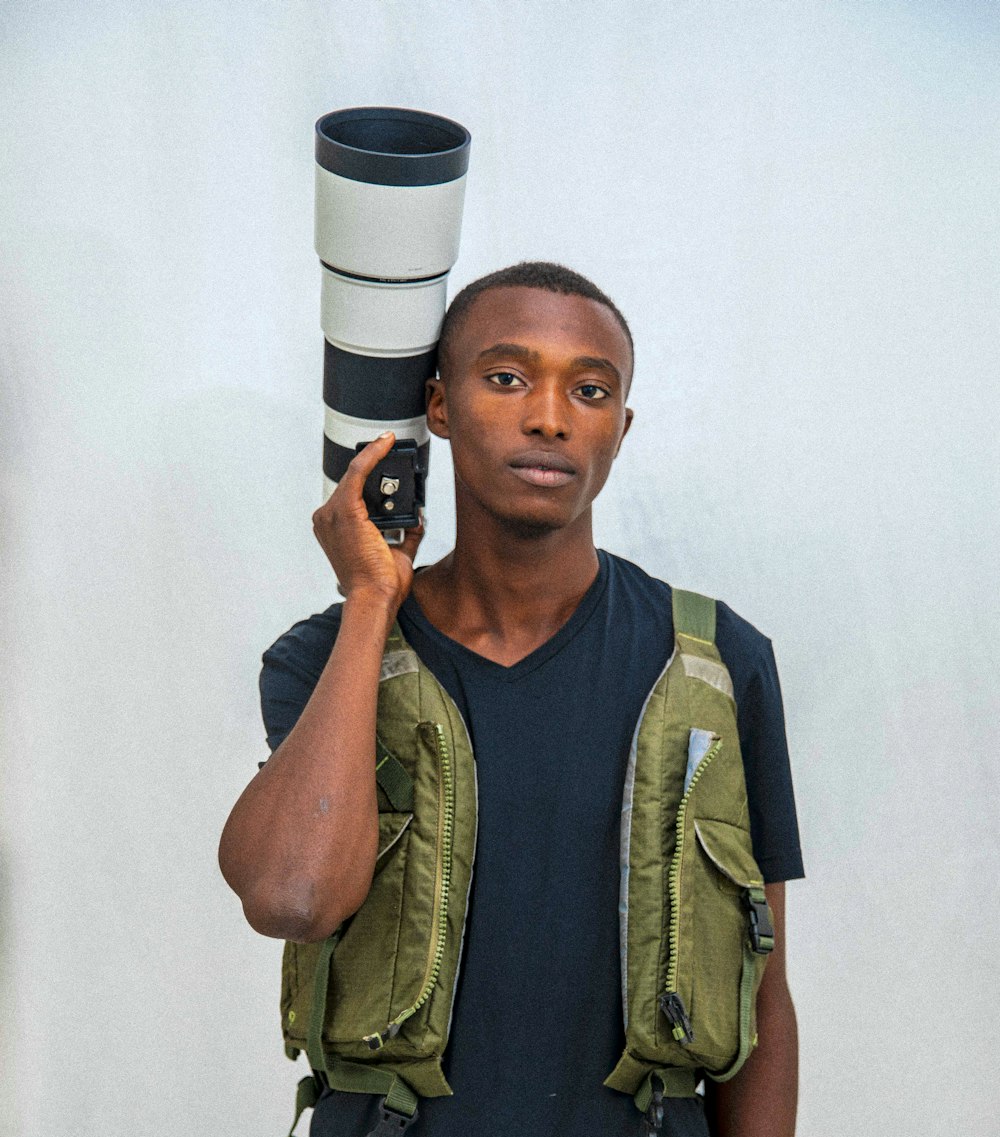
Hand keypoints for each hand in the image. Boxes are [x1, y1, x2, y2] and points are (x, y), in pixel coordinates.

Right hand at [312, 432, 424, 612]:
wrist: (375, 597)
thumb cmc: (380, 584)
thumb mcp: (398, 554)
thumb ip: (407, 533)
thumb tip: (418, 518)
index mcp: (334, 530)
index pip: (350, 494)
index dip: (367, 475)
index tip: (382, 456)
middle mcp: (327, 520)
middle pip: (352, 483)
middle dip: (374, 465)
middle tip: (392, 446)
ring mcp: (332, 515)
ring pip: (354, 475)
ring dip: (373, 457)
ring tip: (390, 442)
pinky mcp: (345, 511)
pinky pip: (357, 473)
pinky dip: (371, 456)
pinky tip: (385, 444)